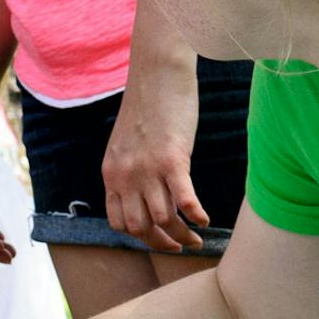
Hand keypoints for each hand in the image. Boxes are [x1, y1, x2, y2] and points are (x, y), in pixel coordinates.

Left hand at [102, 71, 206, 251]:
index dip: (139, 237)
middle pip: (140, 228)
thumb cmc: (148, 104)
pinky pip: (184, 200)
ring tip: (198, 240)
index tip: (158, 238)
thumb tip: (147, 192)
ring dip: (183, 237)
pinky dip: (196, 216)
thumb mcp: (128, 143)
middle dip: (161, 243)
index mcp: (111, 173)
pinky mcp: (172, 159)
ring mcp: (147, 169)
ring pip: (163, 220)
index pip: (119, 222)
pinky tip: (206, 221)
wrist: (157, 71)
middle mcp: (125, 176)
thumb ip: (131, 169)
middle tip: (181, 247)